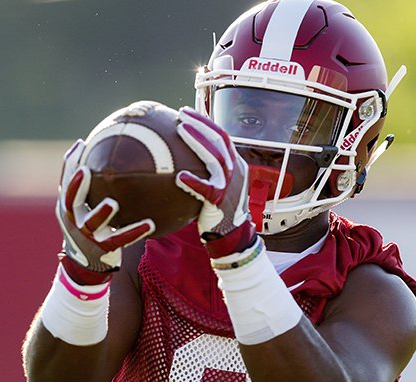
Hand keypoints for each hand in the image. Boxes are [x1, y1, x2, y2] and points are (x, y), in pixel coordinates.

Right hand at [56, 140, 154, 273]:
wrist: (86, 264)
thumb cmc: (87, 226)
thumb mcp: (83, 208)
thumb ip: (91, 186)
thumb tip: (107, 152)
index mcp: (68, 207)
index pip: (65, 182)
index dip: (69, 164)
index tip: (81, 144)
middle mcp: (74, 220)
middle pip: (71, 201)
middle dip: (76, 185)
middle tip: (85, 170)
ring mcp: (88, 236)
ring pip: (93, 223)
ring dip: (102, 213)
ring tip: (112, 203)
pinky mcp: (105, 248)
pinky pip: (122, 239)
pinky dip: (136, 231)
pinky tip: (151, 223)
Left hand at [175, 107, 255, 256]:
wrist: (233, 234)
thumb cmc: (219, 208)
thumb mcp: (219, 184)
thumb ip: (207, 170)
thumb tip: (181, 156)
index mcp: (236, 164)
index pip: (222, 136)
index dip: (206, 122)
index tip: (188, 113)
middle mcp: (235, 170)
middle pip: (220, 140)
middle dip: (201, 123)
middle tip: (182, 114)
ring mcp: (230, 184)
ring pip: (215, 158)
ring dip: (197, 141)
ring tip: (181, 129)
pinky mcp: (221, 200)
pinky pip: (207, 190)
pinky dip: (194, 182)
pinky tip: (180, 176)